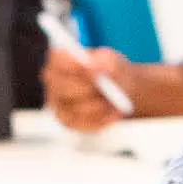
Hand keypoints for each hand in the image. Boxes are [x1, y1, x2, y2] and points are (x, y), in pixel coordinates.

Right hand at [45, 47, 182, 128]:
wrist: (128, 93)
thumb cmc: (121, 74)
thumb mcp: (118, 65)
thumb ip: (106, 63)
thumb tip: (97, 63)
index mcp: (63, 59)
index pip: (56, 58)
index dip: (73, 63)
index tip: (96, 68)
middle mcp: (54, 80)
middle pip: (62, 87)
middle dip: (89, 92)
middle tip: (109, 93)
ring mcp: (58, 102)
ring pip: (71, 109)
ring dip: (96, 110)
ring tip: (115, 106)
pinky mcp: (68, 120)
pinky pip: (77, 126)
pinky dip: (97, 123)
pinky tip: (112, 116)